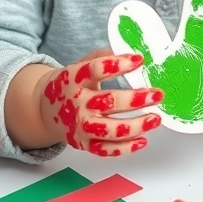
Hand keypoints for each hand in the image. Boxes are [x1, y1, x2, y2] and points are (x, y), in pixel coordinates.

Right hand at [40, 50, 163, 156]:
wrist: (45, 110)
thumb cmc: (70, 85)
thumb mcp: (80, 65)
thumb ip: (102, 57)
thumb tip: (128, 51)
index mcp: (73, 79)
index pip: (95, 69)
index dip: (118, 64)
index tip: (139, 60)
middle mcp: (77, 103)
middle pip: (108, 102)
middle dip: (136, 99)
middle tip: (157, 94)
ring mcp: (80, 126)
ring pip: (110, 130)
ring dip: (136, 126)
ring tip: (155, 118)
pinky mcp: (85, 144)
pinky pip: (107, 150)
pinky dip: (126, 148)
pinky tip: (143, 139)